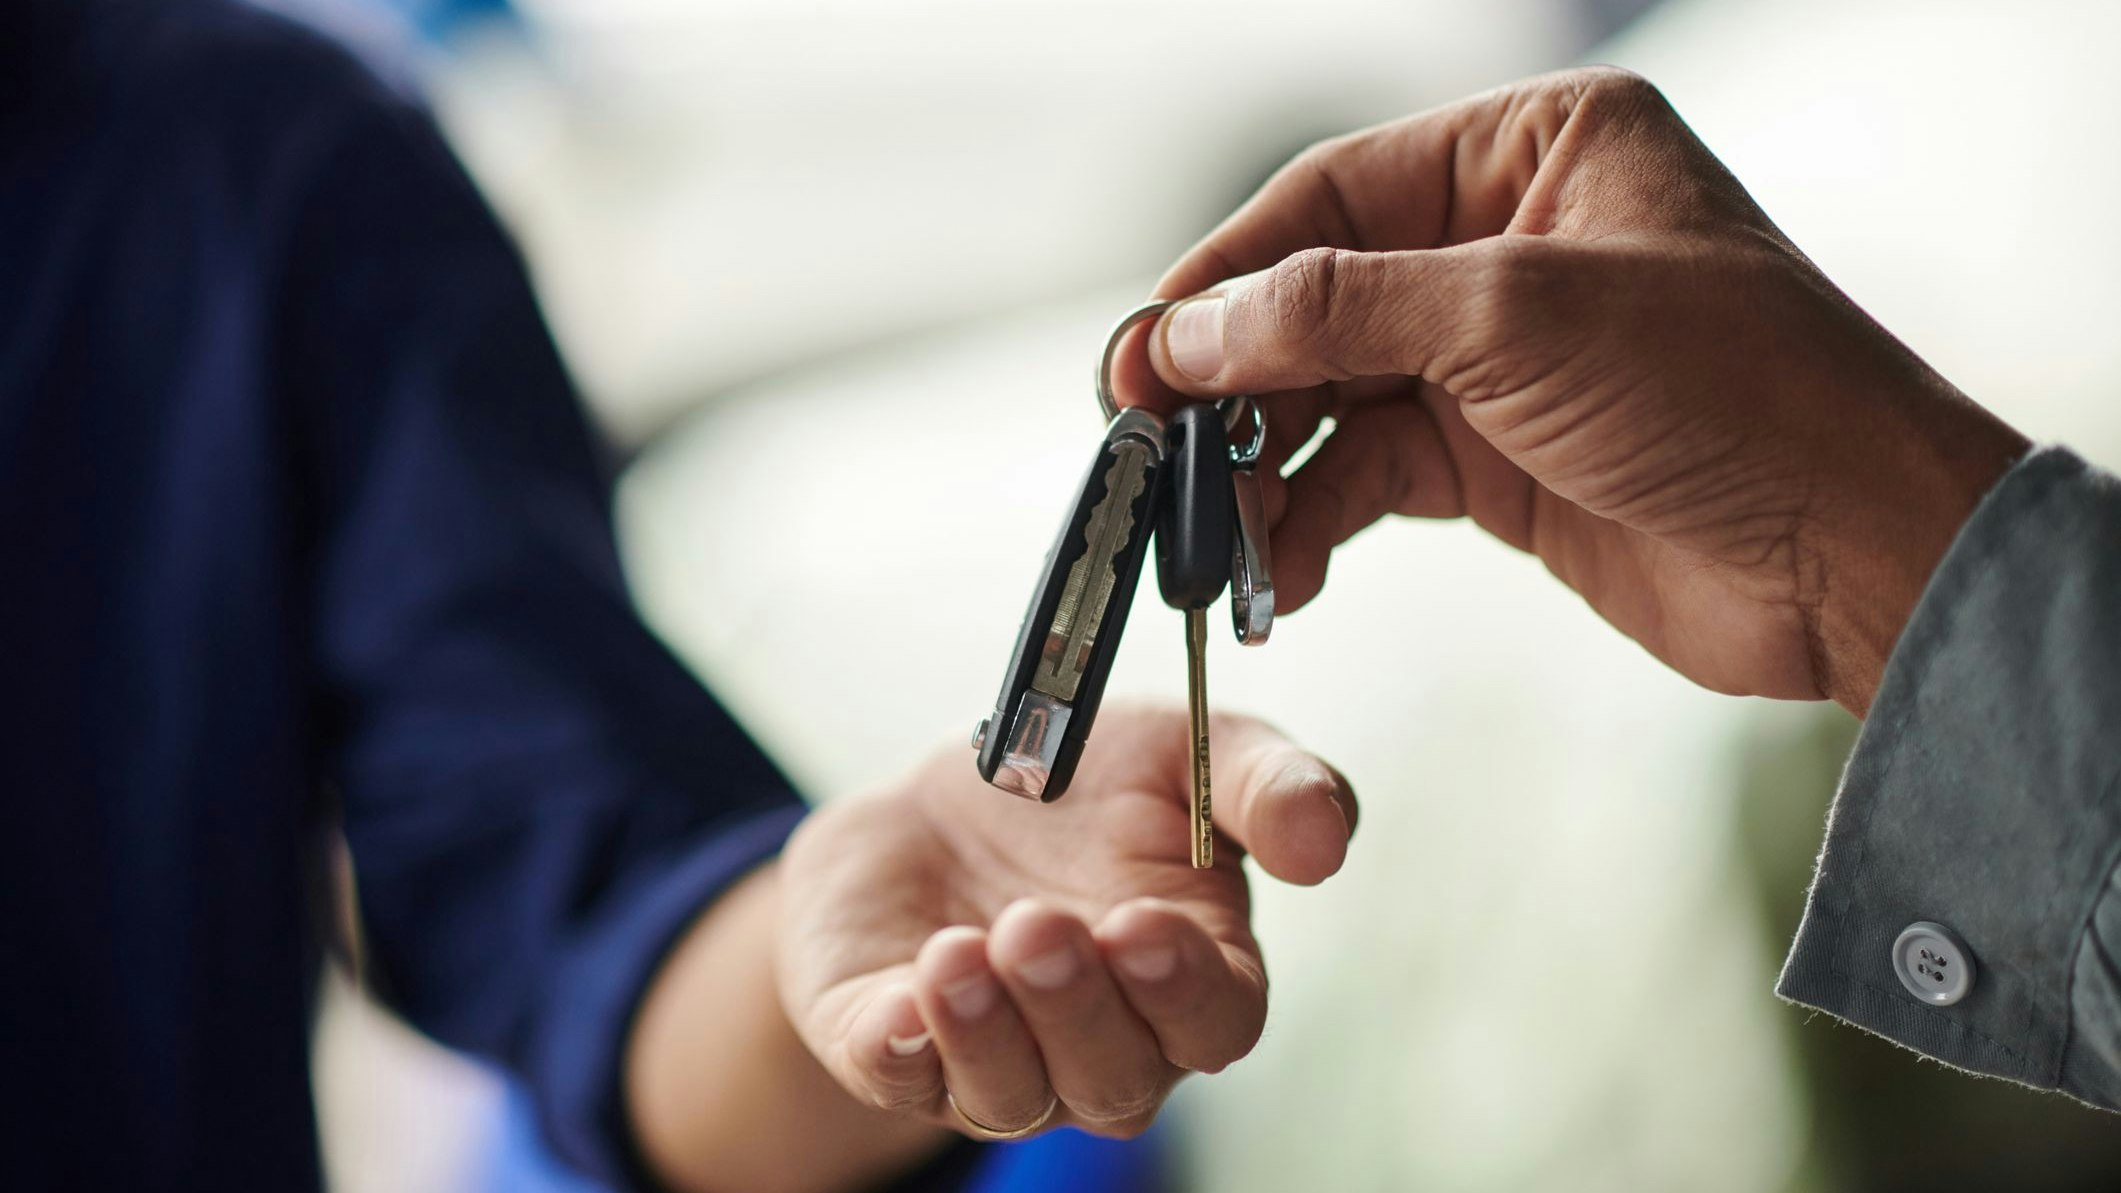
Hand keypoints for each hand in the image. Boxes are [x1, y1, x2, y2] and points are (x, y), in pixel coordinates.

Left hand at [777, 707, 1355, 1140]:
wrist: (938, 795)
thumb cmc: (1083, 786)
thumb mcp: (1182, 750)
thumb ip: (1265, 785)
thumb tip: (1326, 837)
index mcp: (1190, 978)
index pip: (1213, 1021)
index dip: (1183, 988)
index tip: (1140, 927)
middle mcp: (1102, 1041)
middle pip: (1114, 1074)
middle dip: (1076, 1006)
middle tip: (1038, 928)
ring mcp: (997, 1059)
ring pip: (1008, 1091)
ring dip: (987, 1030)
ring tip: (959, 951)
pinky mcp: (892, 1046)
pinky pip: (896, 1076)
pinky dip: (899, 1050)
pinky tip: (899, 1007)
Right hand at [1125, 67, 2028, 714]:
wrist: (1854, 558)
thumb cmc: (1731, 392)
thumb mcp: (1514, 319)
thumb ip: (1333, 313)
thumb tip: (1183, 330)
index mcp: (1532, 149)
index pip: (1330, 194)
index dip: (1222, 274)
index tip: (1139, 354)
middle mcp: (1508, 240)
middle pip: (1316, 298)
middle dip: (1232, 385)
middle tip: (1147, 452)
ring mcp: (1501, 356)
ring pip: (1332, 397)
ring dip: (1264, 469)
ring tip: (1208, 538)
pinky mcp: (1500, 459)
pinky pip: (1369, 474)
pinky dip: (1314, 520)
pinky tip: (1278, 570)